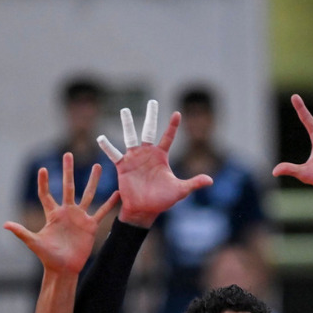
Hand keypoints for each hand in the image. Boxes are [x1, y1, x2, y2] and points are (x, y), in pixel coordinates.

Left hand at [5, 152, 117, 274]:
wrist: (64, 268)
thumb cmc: (47, 257)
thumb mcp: (34, 243)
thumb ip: (22, 232)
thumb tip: (4, 225)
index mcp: (53, 214)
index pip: (46, 195)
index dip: (44, 183)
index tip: (43, 169)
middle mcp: (67, 212)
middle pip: (68, 187)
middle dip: (68, 171)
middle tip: (68, 155)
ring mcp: (80, 217)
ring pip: (88, 194)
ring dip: (92, 181)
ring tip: (98, 166)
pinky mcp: (90, 226)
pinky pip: (101, 212)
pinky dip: (109, 203)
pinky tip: (117, 193)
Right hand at [97, 101, 212, 227]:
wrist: (144, 210)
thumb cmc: (162, 200)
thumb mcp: (180, 191)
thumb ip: (194, 183)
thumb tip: (210, 181)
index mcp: (161, 156)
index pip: (168, 136)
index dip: (173, 125)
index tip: (177, 113)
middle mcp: (148, 153)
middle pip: (149, 130)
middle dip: (151, 116)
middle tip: (152, 101)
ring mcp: (134, 158)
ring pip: (131, 137)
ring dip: (128, 124)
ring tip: (124, 110)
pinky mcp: (123, 166)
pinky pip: (114, 154)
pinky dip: (107, 146)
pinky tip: (101, 138)